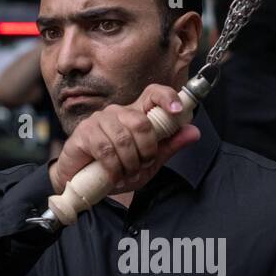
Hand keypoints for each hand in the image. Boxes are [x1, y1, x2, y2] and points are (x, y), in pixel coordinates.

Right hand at [49, 83, 199, 196]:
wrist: (81, 182)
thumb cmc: (115, 169)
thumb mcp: (148, 163)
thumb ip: (168, 146)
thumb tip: (194, 131)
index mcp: (135, 115)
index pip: (152, 94)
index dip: (167, 97)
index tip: (177, 111)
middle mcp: (117, 112)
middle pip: (141, 122)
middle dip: (146, 150)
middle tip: (142, 165)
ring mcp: (99, 120)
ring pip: (124, 139)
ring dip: (129, 163)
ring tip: (126, 174)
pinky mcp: (84, 133)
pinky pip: (106, 149)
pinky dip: (114, 168)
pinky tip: (113, 175)